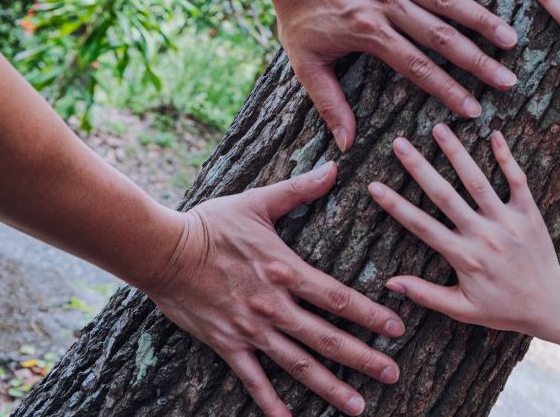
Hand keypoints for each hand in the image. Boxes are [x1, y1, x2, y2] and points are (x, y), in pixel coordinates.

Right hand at [145, 163, 404, 416]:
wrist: (162, 250)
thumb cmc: (211, 224)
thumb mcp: (258, 201)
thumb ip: (300, 190)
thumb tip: (335, 167)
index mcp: (286, 270)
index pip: (338, 298)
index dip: (370, 315)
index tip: (397, 329)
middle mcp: (274, 305)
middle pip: (327, 338)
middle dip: (363, 358)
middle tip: (393, 374)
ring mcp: (250, 329)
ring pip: (298, 364)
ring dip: (329, 386)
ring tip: (358, 406)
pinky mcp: (227, 344)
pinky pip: (252, 379)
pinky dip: (270, 402)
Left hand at [271, 0, 519, 151]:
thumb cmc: (299, 17)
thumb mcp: (306, 64)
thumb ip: (329, 104)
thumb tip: (346, 145)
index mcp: (368, 32)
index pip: (417, 67)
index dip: (448, 90)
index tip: (474, 109)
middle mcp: (385, 2)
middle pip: (441, 36)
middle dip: (477, 60)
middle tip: (508, 79)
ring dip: (480, 18)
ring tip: (510, 36)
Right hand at [367, 124, 559, 335]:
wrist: (551, 304)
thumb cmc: (503, 309)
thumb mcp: (462, 309)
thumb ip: (425, 294)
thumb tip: (389, 283)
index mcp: (464, 257)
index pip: (422, 226)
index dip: (396, 206)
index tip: (374, 186)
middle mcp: (483, 235)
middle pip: (445, 195)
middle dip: (420, 168)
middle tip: (399, 143)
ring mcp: (507, 221)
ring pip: (478, 181)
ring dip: (457, 153)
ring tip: (439, 128)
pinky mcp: (529, 213)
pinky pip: (517, 180)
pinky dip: (507, 157)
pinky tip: (495, 134)